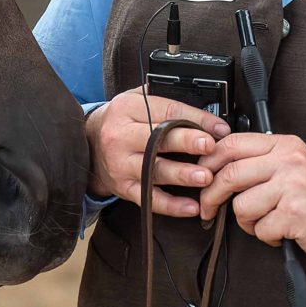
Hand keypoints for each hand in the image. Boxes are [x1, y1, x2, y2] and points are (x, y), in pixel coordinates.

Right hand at [83, 88, 230, 216]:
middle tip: (209, 146)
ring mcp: (120, 164)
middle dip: (185, 142)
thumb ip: (165, 100)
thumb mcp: (135, 100)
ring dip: (181, 175)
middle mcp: (120, 136)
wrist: (87, 144)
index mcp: (127, 108)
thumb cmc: (120, 121)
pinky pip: (148, 198)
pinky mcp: (123, 187)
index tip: (218, 128)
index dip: (195, 119)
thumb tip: (209, 111)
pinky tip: (191, 207)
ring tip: (204, 177)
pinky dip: (170, 206)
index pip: (166, 111)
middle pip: (156, 138)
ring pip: (153, 170)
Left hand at [195, 134, 305, 269]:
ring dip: (248, 223)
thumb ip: (266, 162)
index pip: (232, 143)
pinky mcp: (294, 214)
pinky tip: (283, 233)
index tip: (202, 177)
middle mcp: (288, 161)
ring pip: (241, 206)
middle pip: (230, 174)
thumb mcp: (298, 167)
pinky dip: (267, 237)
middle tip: (209, 210)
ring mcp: (292, 186)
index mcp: (286, 145)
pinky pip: (260, 229)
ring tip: (266, 223)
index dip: (208, 162)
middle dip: (212, 197)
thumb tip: (221, 168)